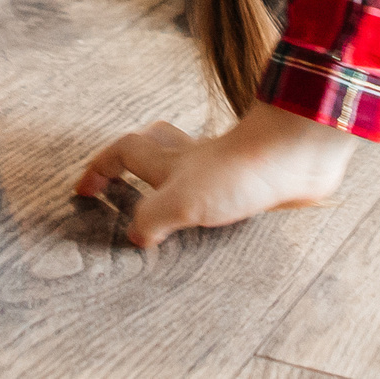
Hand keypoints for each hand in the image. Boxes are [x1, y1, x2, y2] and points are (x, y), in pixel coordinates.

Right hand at [73, 102, 360, 247]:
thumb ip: (152, 219)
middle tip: (123, 176)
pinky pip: (222, 187)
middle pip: (154, 143)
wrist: (296, 158)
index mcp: (169, 160)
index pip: (122, 153)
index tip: (82, 190)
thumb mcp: (181, 201)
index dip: (99, 168)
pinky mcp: (252, 181)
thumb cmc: (239, 172)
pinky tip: (217, 217)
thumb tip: (135, 237)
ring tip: (166, 201)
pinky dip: (212, 197)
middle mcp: (194, 158)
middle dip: (134, 154)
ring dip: (173, 175)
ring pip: (189, 163)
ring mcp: (224, 167)